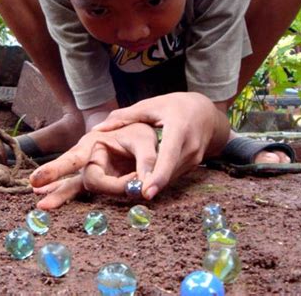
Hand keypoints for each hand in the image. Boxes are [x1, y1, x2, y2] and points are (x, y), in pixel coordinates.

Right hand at [30, 123, 157, 208]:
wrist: (147, 131)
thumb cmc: (143, 133)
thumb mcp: (146, 143)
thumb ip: (147, 164)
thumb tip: (147, 190)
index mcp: (93, 143)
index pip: (74, 160)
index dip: (56, 170)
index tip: (38, 180)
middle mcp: (87, 157)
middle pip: (76, 177)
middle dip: (59, 186)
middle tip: (34, 186)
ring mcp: (92, 170)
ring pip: (73, 185)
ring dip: (59, 194)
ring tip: (40, 203)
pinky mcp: (100, 179)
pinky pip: (82, 190)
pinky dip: (66, 194)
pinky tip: (47, 197)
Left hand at [92, 92, 229, 198]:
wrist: (205, 112)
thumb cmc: (173, 106)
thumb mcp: (149, 106)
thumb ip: (123, 118)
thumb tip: (96, 129)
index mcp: (179, 128)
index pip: (168, 156)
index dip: (158, 176)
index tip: (146, 193)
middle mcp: (190, 146)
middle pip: (168, 173)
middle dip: (150, 185)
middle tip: (129, 195)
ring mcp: (195, 158)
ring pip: (170, 178)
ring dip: (153, 185)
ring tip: (132, 190)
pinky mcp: (194, 166)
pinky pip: (173, 176)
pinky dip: (159, 180)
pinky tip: (144, 182)